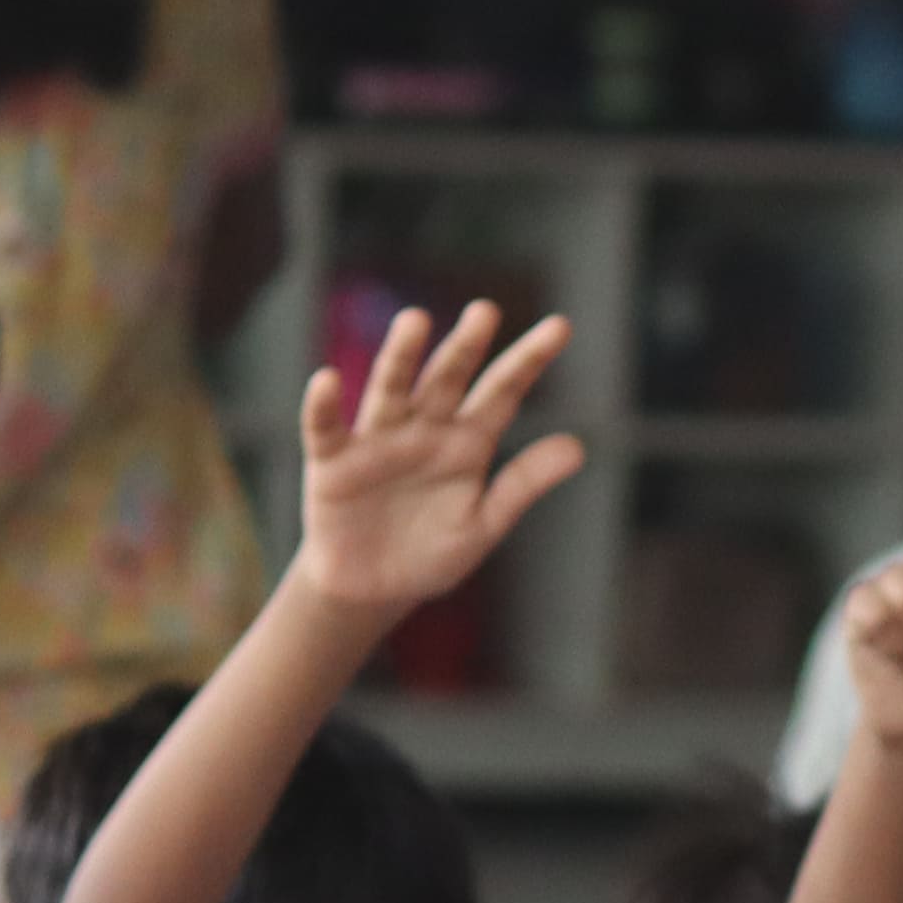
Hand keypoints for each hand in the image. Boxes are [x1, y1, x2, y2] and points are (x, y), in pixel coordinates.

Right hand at [292, 301, 584, 625]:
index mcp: (468, 443)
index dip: (529, 361)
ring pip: (391, 389)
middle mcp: (425, 430)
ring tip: (415, 321)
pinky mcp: (333, 462)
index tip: (561, 327)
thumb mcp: (484, 523)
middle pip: (448, 379)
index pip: (503, 393)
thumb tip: (579, 446)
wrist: (375, 591)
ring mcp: (378, 441)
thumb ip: (523, 484)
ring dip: (401, 356)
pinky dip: (323, 405)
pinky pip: (326, 428)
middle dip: (466, 347)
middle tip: (486, 312)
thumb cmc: (432, 554)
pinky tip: (327, 379)